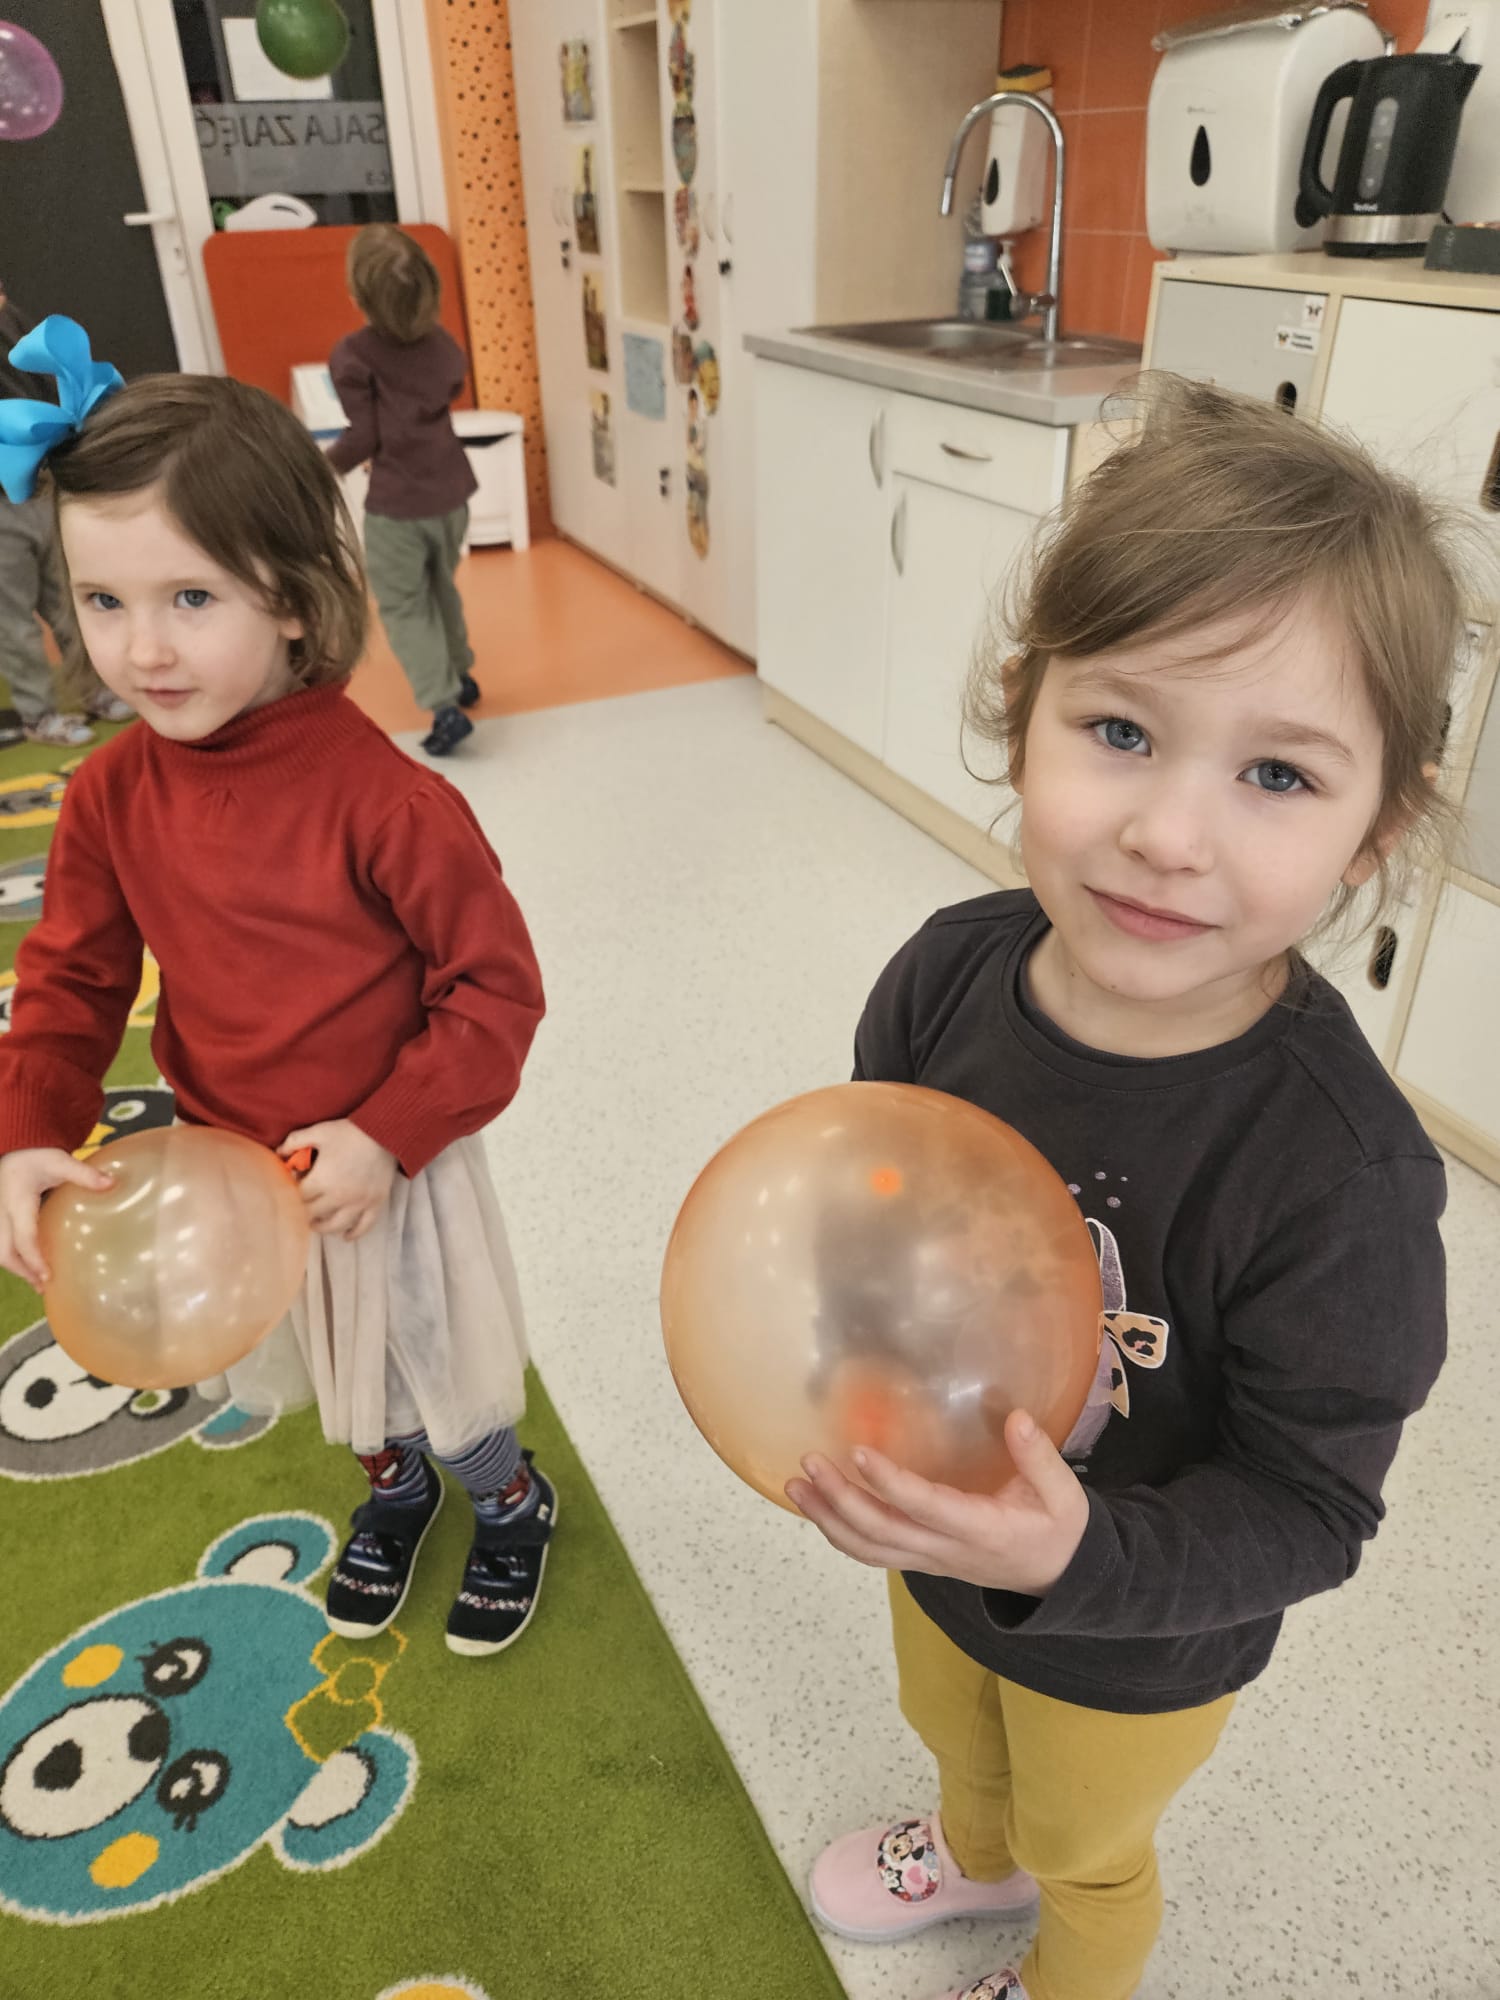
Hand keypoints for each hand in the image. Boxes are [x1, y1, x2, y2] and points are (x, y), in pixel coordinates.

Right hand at [0, 1148, 114, 1289]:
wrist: (11, 1149)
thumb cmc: (34, 1156)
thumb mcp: (59, 1161)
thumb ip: (83, 1173)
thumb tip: (111, 1184)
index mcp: (17, 1202)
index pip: (23, 1237)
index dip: (33, 1259)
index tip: (47, 1276)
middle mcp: (1, 1214)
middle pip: (5, 1252)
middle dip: (23, 1271)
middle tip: (44, 1285)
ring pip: (0, 1251)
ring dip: (17, 1268)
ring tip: (38, 1281)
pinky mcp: (0, 1221)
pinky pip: (2, 1244)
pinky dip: (14, 1258)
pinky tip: (30, 1265)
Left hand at [279, 1121, 395, 1241]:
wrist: (386, 1134)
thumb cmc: (350, 1132)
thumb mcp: (319, 1131)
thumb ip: (295, 1141)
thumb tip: (278, 1153)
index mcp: (322, 1180)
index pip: (299, 1197)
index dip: (293, 1193)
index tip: (294, 1189)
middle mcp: (339, 1197)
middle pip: (314, 1214)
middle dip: (304, 1211)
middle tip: (301, 1208)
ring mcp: (358, 1203)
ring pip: (335, 1225)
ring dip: (323, 1227)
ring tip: (316, 1224)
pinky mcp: (375, 1204)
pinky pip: (364, 1226)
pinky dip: (354, 1234)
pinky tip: (346, 1237)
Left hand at [785, 1409, 1089, 1597]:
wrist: (1059, 1581)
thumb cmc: (1059, 1531)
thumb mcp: (1065, 1496)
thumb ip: (1039, 1458)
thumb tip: (1017, 1417)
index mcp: (981, 1530)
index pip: (926, 1508)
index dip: (890, 1484)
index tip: (859, 1452)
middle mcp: (946, 1551)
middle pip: (882, 1534)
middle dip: (841, 1500)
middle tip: (809, 1464)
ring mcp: (930, 1561)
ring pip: (869, 1549)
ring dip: (828, 1519)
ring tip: (796, 1486)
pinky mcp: (922, 1560)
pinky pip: (873, 1552)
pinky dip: (839, 1532)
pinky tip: (818, 1505)